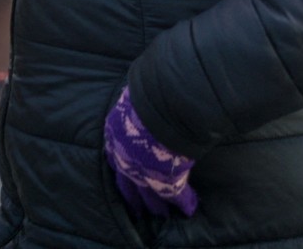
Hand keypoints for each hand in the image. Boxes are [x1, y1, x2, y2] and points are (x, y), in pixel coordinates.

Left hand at [103, 87, 197, 217]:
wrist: (162, 106)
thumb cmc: (150, 92)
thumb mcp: (138, 94)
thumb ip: (139, 100)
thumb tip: (146, 88)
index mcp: (115, 134)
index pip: (113, 156)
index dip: (119, 165)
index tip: (122, 172)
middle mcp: (124, 158)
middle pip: (126, 185)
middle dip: (132, 197)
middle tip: (136, 209)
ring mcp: (143, 173)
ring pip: (149, 195)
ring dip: (156, 205)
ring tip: (162, 214)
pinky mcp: (164, 182)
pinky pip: (175, 195)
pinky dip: (184, 202)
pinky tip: (190, 207)